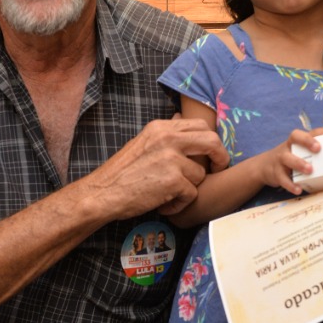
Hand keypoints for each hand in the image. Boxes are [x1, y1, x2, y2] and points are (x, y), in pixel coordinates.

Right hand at [87, 116, 229, 219]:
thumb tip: (181, 117)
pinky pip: (191, 194)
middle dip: (220, 157)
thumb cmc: (122, 173)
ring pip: (200, 174)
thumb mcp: (143, 142)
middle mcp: (168, 138)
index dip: (211, 140)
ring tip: (168, 194)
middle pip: (212, 141)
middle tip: (217, 169)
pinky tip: (163, 205)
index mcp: (161, 127)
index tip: (211, 154)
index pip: (200, 125)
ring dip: (188, 188)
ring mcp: (171, 158)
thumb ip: (165, 134)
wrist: (103, 193)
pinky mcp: (173, 180)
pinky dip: (179, 204)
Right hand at [255, 128, 322, 195]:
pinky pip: (282, 178)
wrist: (264, 167)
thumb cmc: (290, 158)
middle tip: (318, 148)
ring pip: (287, 158)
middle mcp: (288, 146)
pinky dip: (290, 185)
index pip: (309, 131)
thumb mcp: (299, 151)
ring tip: (309, 170)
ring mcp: (280, 159)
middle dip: (307, 141)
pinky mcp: (276, 173)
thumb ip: (314, 152)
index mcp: (296, 140)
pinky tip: (298, 189)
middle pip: (295, 138)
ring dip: (299, 163)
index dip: (320, 132)